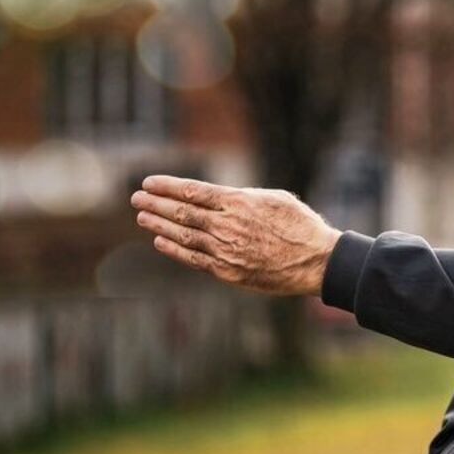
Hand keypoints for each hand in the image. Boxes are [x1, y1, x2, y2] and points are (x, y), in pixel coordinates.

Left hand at [129, 175, 341, 295]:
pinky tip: (160, 242)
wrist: (316, 261)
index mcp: (239, 202)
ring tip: (142, 217)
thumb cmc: (300, 226)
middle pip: (182, 213)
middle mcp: (228, 225)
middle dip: (156, 204)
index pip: (193, 191)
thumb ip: (243, 197)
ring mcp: (226, 250)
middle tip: (137, 198)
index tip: (149, 182)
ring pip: (183, 235)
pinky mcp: (228, 271)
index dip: (168, 186)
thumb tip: (220, 197)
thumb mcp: (274, 198)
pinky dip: (174, 250)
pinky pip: (194, 259)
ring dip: (159, 225)